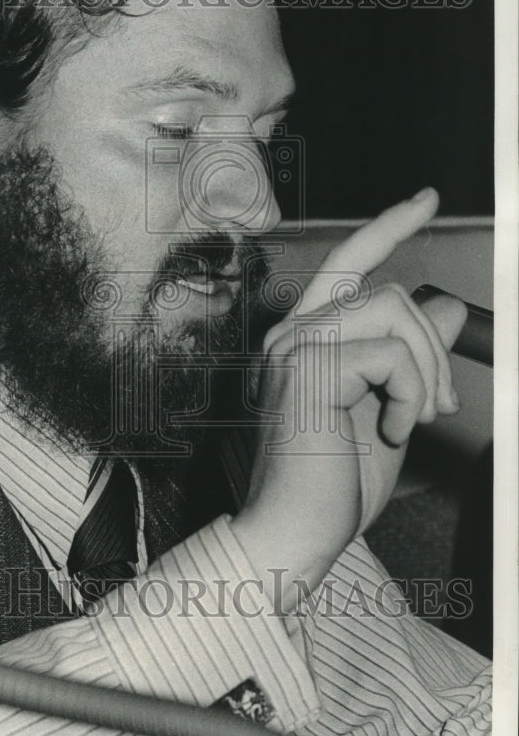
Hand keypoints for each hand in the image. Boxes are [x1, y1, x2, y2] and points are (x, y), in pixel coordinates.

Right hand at [231, 188, 466, 604]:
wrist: (292, 534)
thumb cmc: (330, 486)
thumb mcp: (388, 412)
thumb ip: (410, 360)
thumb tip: (443, 308)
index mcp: (306, 341)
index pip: (349, 266)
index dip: (388, 227)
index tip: (425, 200)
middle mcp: (293, 334)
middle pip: (389, 290)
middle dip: (434, 345)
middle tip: (440, 403)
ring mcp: (295, 347)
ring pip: (393, 312)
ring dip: (424, 371)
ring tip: (413, 418)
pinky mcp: (308, 368)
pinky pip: (389, 353)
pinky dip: (407, 395)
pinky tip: (389, 429)